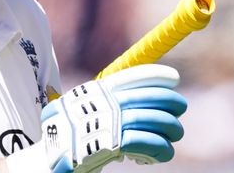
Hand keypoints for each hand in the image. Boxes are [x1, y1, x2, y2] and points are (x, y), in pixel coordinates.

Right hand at [6, 64, 186, 172]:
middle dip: (171, 101)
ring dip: (170, 130)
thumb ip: (107, 101)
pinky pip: (149, 142)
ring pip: (154, 121)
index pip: (133, 76)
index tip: (174, 79)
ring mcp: (111, 122)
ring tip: (171, 138)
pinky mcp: (115, 143)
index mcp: (100, 91)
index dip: (156, 76)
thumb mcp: (86, 110)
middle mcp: (106, 102)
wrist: (52, 158)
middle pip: (149, 96)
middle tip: (181, 109)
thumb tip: (138, 95)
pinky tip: (153, 156)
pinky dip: (159, 149)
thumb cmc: (70, 136)